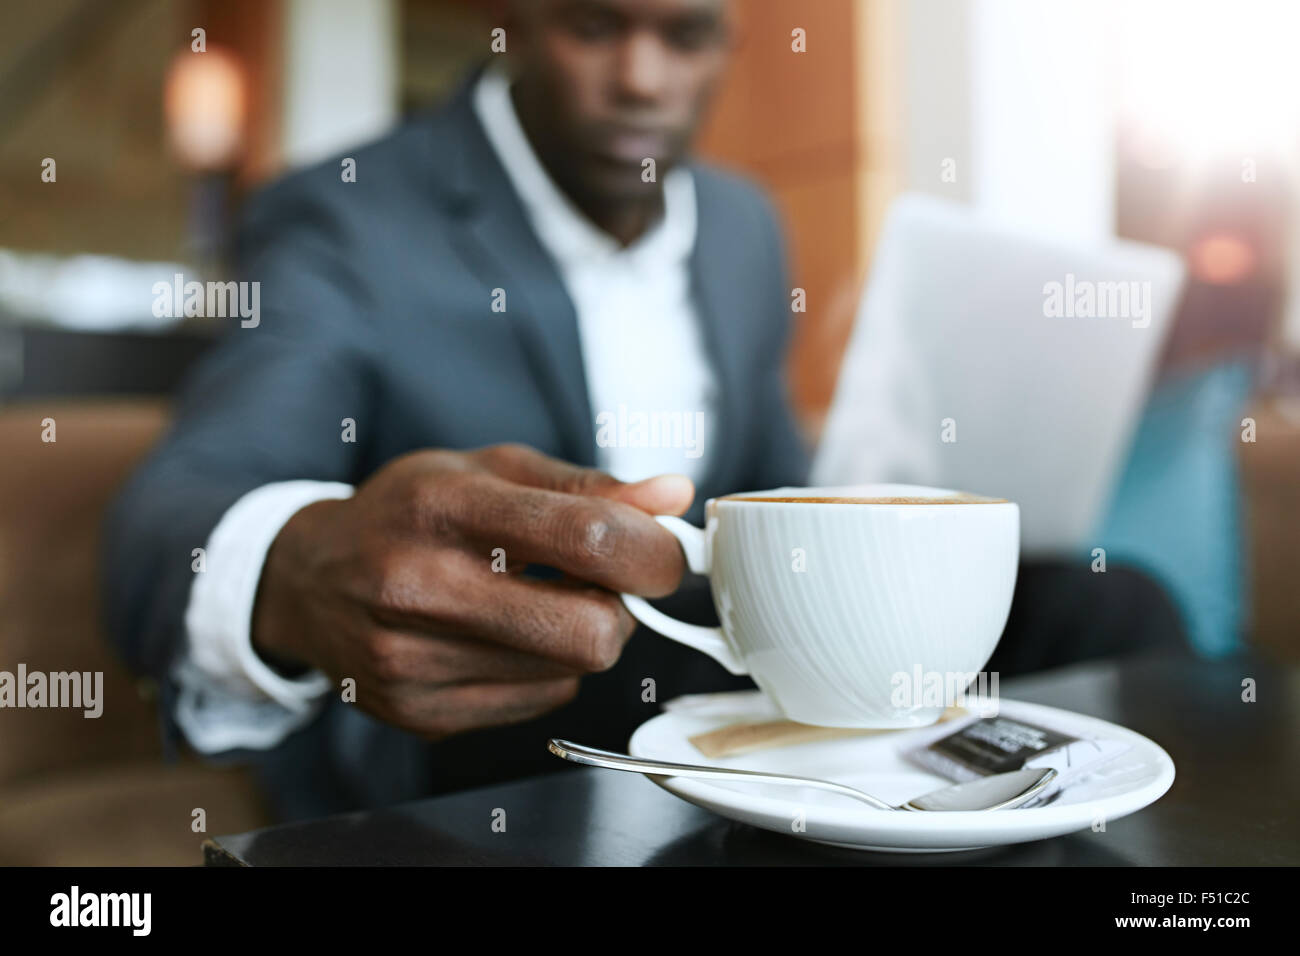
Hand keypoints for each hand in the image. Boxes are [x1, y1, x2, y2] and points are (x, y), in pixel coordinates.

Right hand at [250, 444, 693, 739]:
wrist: (308, 579)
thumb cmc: (410, 512)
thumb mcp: (490, 469)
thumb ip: (587, 486)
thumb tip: (674, 496)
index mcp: (444, 506)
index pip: (588, 538)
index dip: (652, 551)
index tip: (663, 552)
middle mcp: (420, 587)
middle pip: (591, 632)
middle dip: (621, 609)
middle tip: (601, 583)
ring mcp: (414, 661)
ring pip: (571, 673)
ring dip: (580, 637)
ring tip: (536, 601)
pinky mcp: (418, 714)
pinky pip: (538, 703)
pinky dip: (544, 671)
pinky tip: (504, 637)